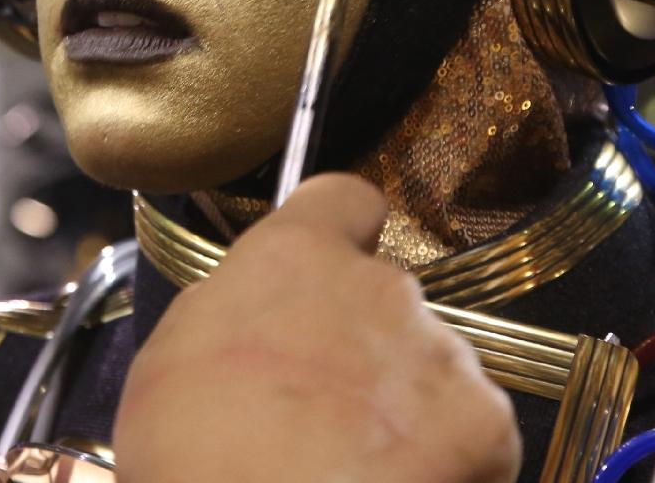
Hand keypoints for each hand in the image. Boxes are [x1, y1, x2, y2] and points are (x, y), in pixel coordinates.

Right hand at [115, 174, 521, 482]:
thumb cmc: (196, 457)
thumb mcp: (170, 358)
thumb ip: (232, 309)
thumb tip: (257, 317)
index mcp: (295, 257)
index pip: (343, 199)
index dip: (341, 233)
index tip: (336, 265)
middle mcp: (380, 287)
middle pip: (386, 301)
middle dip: (364, 348)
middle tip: (320, 412)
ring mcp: (441, 352)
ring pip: (431, 370)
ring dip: (405, 406)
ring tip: (352, 462)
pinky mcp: (485, 421)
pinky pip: (476, 434)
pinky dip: (451, 462)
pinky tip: (396, 482)